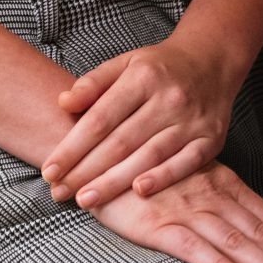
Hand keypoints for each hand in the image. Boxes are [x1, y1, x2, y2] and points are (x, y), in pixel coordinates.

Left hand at [44, 39, 237, 206]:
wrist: (213, 61)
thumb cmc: (159, 68)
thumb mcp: (126, 63)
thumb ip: (93, 83)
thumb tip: (63, 102)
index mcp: (143, 77)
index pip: (100, 118)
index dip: (72, 146)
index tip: (50, 170)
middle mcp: (169, 98)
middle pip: (121, 141)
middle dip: (86, 171)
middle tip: (59, 192)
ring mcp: (191, 120)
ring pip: (148, 156)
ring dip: (115, 182)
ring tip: (86, 200)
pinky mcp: (210, 139)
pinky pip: (185, 163)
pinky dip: (163, 178)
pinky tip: (139, 192)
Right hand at [88, 161, 262, 262]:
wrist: (95, 145)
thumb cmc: (141, 167)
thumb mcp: (188, 179)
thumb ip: (216, 200)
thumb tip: (244, 227)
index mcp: (223, 185)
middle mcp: (212, 196)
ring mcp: (187, 209)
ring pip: (238, 242)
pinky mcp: (158, 224)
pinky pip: (194, 248)